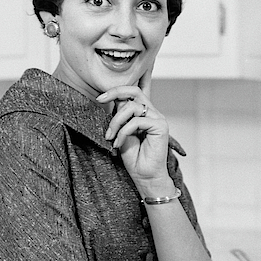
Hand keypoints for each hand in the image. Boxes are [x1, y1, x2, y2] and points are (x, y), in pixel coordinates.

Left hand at [96, 70, 171, 190]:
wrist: (145, 176)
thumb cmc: (133, 157)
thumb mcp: (120, 133)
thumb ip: (120, 116)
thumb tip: (113, 101)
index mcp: (144, 112)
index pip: (138, 90)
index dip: (125, 84)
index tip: (106, 92)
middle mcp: (153, 112)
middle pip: (133, 91)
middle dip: (114, 92)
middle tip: (99, 99)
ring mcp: (158, 118)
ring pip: (132, 106)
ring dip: (115, 121)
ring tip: (110, 137)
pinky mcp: (161, 126)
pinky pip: (136, 121)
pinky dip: (123, 132)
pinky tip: (118, 143)